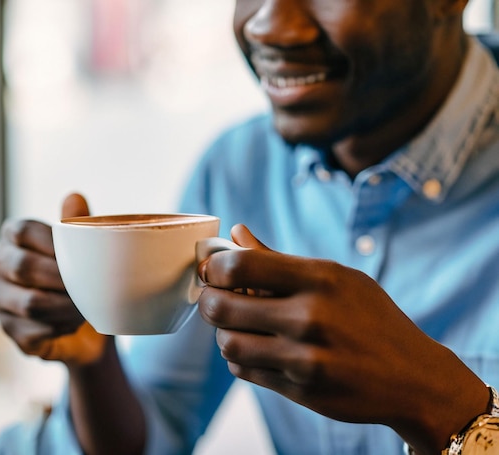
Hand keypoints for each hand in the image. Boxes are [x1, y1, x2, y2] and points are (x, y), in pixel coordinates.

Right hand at [0, 193, 106, 364]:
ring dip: (66, 307)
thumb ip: (77, 223)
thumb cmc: (80, 273)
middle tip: (90, 287)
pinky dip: (61, 328)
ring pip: (31, 302)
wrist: (86, 321)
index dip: (55, 244)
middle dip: (64, 279)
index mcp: (11, 236)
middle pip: (25, 266)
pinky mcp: (8, 329)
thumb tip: (74, 197)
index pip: (24, 231)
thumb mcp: (83, 247)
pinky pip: (35, 330)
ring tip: (85, 307)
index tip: (82, 257)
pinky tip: (72, 324)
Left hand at [197, 224, 487, 451]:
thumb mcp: (336, 277)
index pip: (241, 266)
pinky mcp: (300, 390)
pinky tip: (256, 349)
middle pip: (222, 306)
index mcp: (320, 278)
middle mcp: (310, 317)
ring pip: (228, 343)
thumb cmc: (371, 318)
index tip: (213, 269)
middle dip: (209, 300)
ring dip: (224, 333)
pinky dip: (240, 359)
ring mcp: (305, 358)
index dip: (214, 266)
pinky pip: (245, 371)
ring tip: (236, 326)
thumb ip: (278, 258)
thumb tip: (236, 232)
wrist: (413, 376)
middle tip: (214, 298)